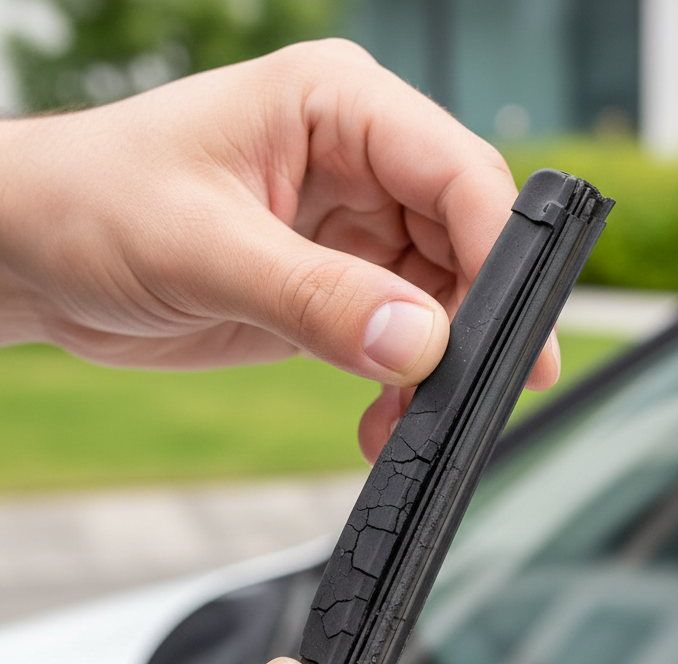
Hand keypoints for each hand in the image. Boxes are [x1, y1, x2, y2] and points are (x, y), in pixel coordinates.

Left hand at [0, 40, 558, 460]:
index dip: (500, 254)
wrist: (32, 256)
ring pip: (446, 299)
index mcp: (338, 108)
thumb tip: (418, 344)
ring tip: (405, 419)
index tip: (508, 337)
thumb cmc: (89, 207)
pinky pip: (404, 336)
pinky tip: (380, 418)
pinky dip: (405, 385)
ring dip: (438, 367)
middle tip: (467, 397)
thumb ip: (316, 298)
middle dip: (475, 325)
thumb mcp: (201, 248)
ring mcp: (356, 226)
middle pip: (469, 241)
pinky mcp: (341, 283)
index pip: (458, 173)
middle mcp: (362, 161)